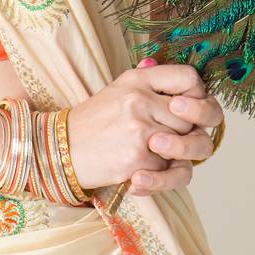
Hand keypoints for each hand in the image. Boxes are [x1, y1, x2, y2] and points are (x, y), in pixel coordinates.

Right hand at [65, 59, 221, 195]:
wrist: (56, 150)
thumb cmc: (92, 123)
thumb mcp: (119, 91)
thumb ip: (152, 84)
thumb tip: (191, 87)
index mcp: (139, 79)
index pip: (189, 78)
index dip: (198, 96)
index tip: (187, 109)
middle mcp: (141, 100)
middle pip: (193, 118)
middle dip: (187, 134)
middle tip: (169, 142)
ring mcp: (140, 129)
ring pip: (185, 146)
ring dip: (175, 157)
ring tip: (156, 158)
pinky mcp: (136, 159)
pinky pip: (167, 170)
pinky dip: (157, 177)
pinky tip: (137, 173)